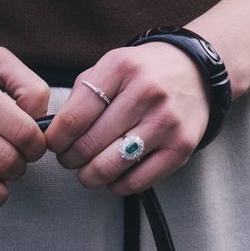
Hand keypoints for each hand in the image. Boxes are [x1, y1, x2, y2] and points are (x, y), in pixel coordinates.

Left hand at [44, 43, 209, 195]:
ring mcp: (166, 122)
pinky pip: (137, 182)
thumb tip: (55, 132)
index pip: (75, 116)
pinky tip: (114, 173)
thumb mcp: (111, 66)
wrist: (195, 71)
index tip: (53, 144)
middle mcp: (146, 93)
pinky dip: (117, 184)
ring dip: (90, 176)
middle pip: (89, 144)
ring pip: (110, 167)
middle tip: (69, 158)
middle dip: (70, 158)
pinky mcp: (180, 147)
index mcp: (122, 68)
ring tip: (88, 169)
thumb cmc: (146, 71)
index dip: (57, 138)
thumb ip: (82, 94)